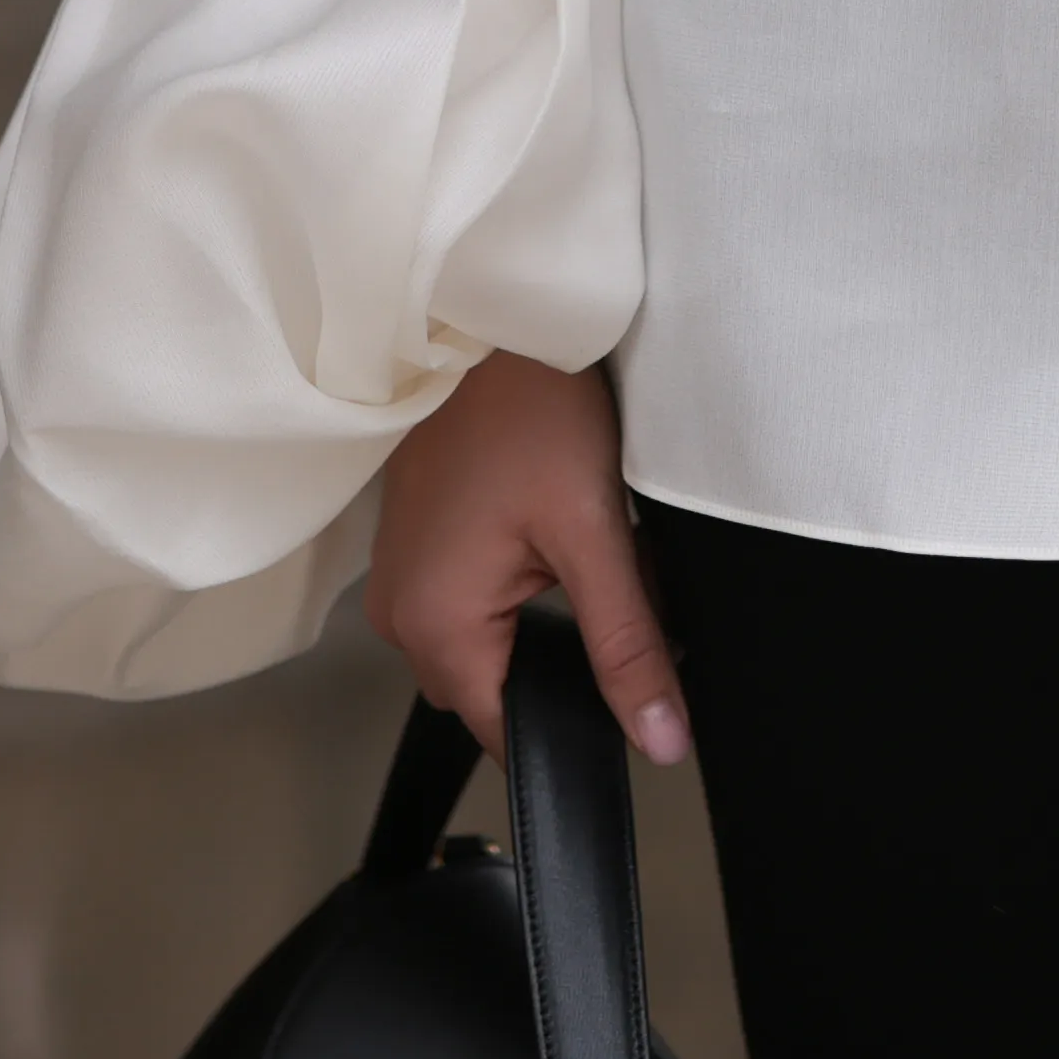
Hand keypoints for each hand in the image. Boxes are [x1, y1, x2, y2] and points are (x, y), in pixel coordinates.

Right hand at [366, 345, 688, 762]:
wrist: (484, 319)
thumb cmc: (531, 409)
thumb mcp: (593, 533)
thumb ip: (626, 646)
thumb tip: (660, 740)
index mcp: (435, 625)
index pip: (508, 734)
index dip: (575, 729)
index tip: (628, 697)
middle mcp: (400, 616)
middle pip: (495, 694)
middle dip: (564, 671)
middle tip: (619, 604)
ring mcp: (399, 581)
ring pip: (485, 649)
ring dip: (541, 629)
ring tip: (587, 566)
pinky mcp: (412, 549)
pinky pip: (467, 606)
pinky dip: (515, 595)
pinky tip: (553, 546)